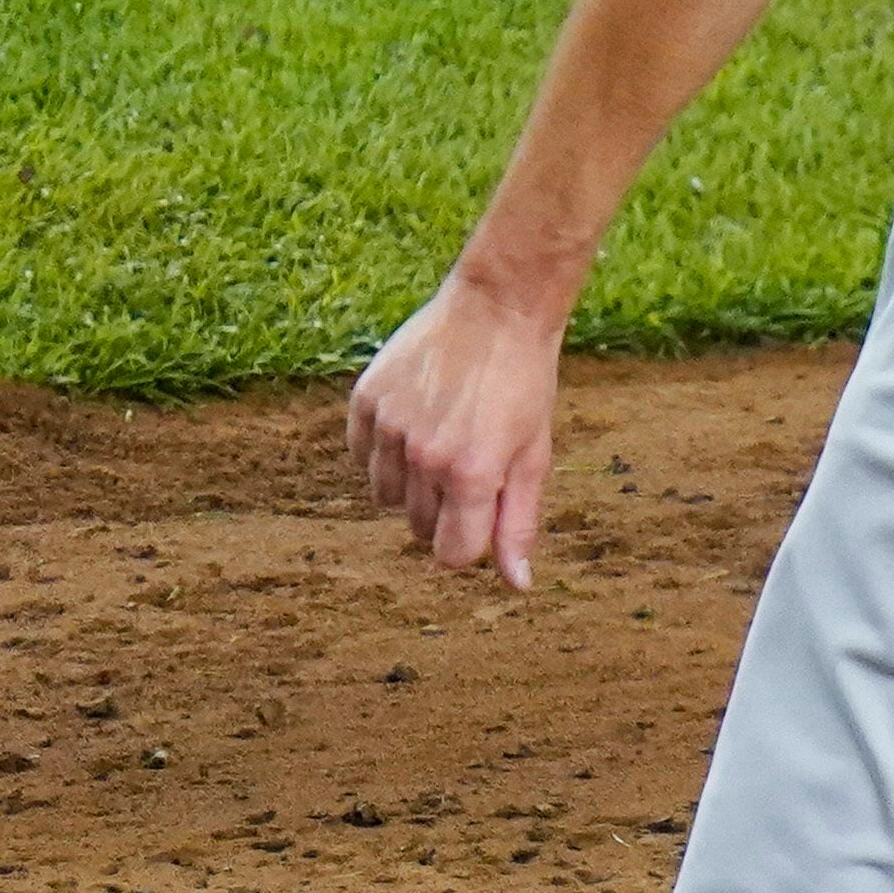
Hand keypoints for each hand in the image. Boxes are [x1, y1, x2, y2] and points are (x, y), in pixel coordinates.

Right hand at [346, 271, 566, 587]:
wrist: (497, 307)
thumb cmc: (524, 384)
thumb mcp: (534, 456)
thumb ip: (519, 524)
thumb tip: (517, 585)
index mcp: (471, 474)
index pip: (451, 554)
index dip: (469, 541)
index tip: (482, 510)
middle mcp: (424, 455)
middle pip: (418, 527)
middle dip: (444, 510)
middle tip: (469, 462)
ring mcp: (389, 426)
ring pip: (384, 496)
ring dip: (409, 483)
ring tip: (441, 439)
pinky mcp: (365, 399)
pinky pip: (360, 455)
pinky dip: (381, 451)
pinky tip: (414, 420)